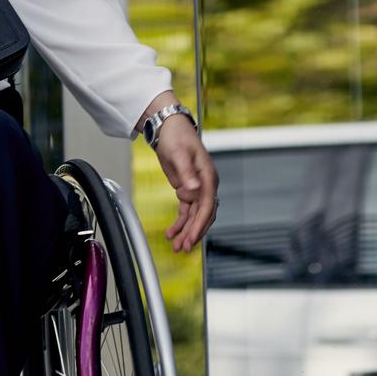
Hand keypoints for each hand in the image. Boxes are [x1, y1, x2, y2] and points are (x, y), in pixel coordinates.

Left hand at [150, 113, 216, 252]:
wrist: (168, 128)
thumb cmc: (177, 136)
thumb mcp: (179, 154)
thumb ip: (186, 173)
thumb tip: (193, 190)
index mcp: (208, 177)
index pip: (207, 206)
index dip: (200, 224)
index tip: (191, 238)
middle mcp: (205, 184)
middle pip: (203, 215)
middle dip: (194, 233)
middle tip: (184, 248)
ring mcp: (197, 188)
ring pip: (195, 216)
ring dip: (187, 231)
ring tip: (177, 246)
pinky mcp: (187, 189)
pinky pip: (187, 211)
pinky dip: (180, 222)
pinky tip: (173, 232)